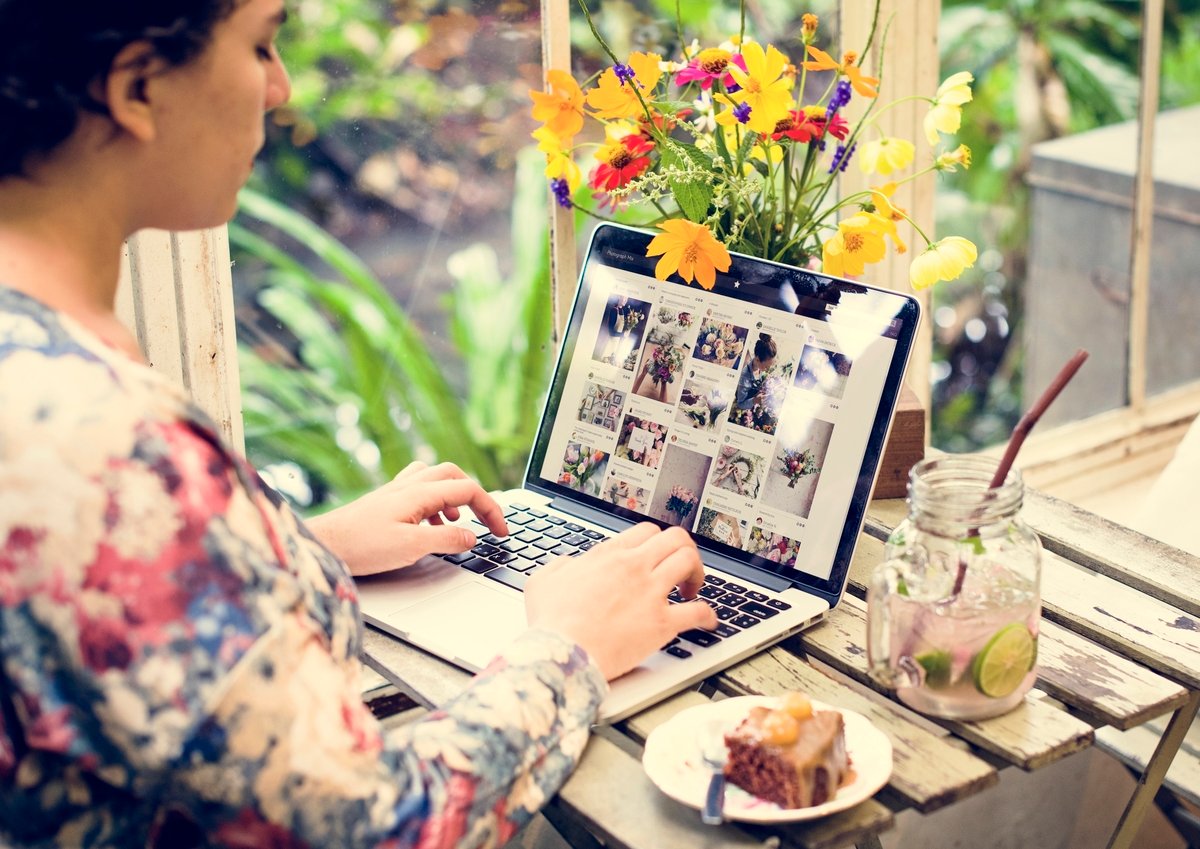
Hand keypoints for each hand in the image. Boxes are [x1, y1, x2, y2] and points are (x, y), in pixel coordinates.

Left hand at [305, 462, 507, 575]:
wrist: (323, 543)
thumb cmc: (360, 546)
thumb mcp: (411, 547)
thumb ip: (446, 540)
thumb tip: (472, 536)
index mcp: (419, 493)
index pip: (468, 490)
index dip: (491, 509)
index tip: (501, 532)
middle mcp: (408, 485)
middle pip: (454, 475)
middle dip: (476, 496)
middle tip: (485, 520)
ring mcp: (395, 491)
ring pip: (436, 479)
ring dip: (454, 497)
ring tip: (458, 524)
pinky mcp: (385, 501)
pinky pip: (418, 490)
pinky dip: (434, 503)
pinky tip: (429, 525)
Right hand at [524, 523, 717, 679]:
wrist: (562, 653)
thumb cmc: (551, 622)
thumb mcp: (543, 581)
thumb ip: (561, 566)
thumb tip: (570, 565)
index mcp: (609, 556)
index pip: (646, 531)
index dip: (656, 542)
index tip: (656, 555)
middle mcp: (634, 568)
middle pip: (675, 539)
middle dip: (683, 549)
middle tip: (681, 567)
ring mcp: (651, 593)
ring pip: (689, 562)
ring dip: (697, 572)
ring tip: (692, 589)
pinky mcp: (662, 623)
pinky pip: (697, 611)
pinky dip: (707, 615)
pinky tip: (707, 620)